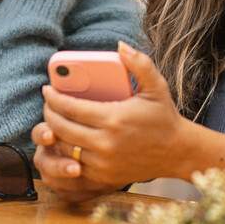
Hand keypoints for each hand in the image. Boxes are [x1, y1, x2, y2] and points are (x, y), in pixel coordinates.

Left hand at [33, 44, 193, 193]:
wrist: (177, 152)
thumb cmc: (164, 116)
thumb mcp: (156, 86)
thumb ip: (139, 63)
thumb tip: (120, 46)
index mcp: (114, 118)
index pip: (70, 108)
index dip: (53, 98)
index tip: (47, 89)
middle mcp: (105, 143)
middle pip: (61, 128)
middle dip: (49, 114)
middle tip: (48, 104)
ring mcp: (103, 163)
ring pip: (64, 149)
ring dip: (54, 134)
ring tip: (54, 120)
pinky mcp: (104, 177)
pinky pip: (73, 166)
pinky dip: (65, 154)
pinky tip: (64, 141)